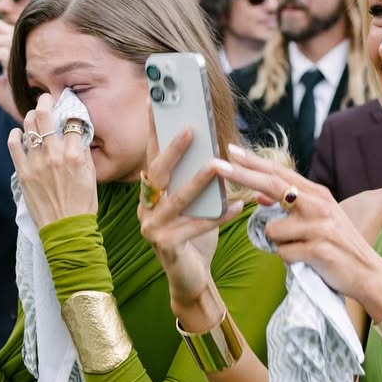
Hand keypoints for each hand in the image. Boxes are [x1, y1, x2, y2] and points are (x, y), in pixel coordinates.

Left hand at [9, 93, 97, 227]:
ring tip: (34, 119)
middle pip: (45, 115)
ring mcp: (37, 163)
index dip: (70, 114)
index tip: (68, 114)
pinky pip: (14, 144)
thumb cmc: (82, 206)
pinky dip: (15, 134)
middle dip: (46, 102)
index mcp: (74, 155)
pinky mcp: (23, 172)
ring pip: (29, 125)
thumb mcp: (91, 177)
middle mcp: (54, 155)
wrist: (66, 230)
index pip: (71, 121)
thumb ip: (83, 154)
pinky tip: (19, 133)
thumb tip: (77, 138)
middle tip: (46, 100)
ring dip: (31, 117)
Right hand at [138, 107, 242, 325]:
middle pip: (157, 173)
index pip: (151, 157)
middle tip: (191, 128)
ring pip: (176, 199)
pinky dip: (217, 217)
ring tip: (216, 165)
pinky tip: (236, 208)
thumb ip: (197, 180)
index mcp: (150, 196)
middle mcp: (145, 210)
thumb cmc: (194, 238)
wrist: (192, 280)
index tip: (157, 101)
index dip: (154, 130)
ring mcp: (153, 229)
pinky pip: (195, 227)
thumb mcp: (195, 205)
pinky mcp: (167, 247)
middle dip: (173, 149)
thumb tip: (215, 149)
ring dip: (197, 181)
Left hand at [214, 145, 381, 315]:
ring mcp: (319, 225)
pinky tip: (308, 262)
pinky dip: (290, 261)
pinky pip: (284, 254)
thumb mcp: (316, 220)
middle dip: (241, 175)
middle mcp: (318, 204)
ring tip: (301, 250)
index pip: (279, 173)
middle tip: (216, 165)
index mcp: (317, 194)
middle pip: (272, 185)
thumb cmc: (337, 247)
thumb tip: (258, 196)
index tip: (230, 150)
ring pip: (274, 231)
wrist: (367, 273)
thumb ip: (289, 206)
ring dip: (280, 245)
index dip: (253, 162)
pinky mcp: (318, 248)